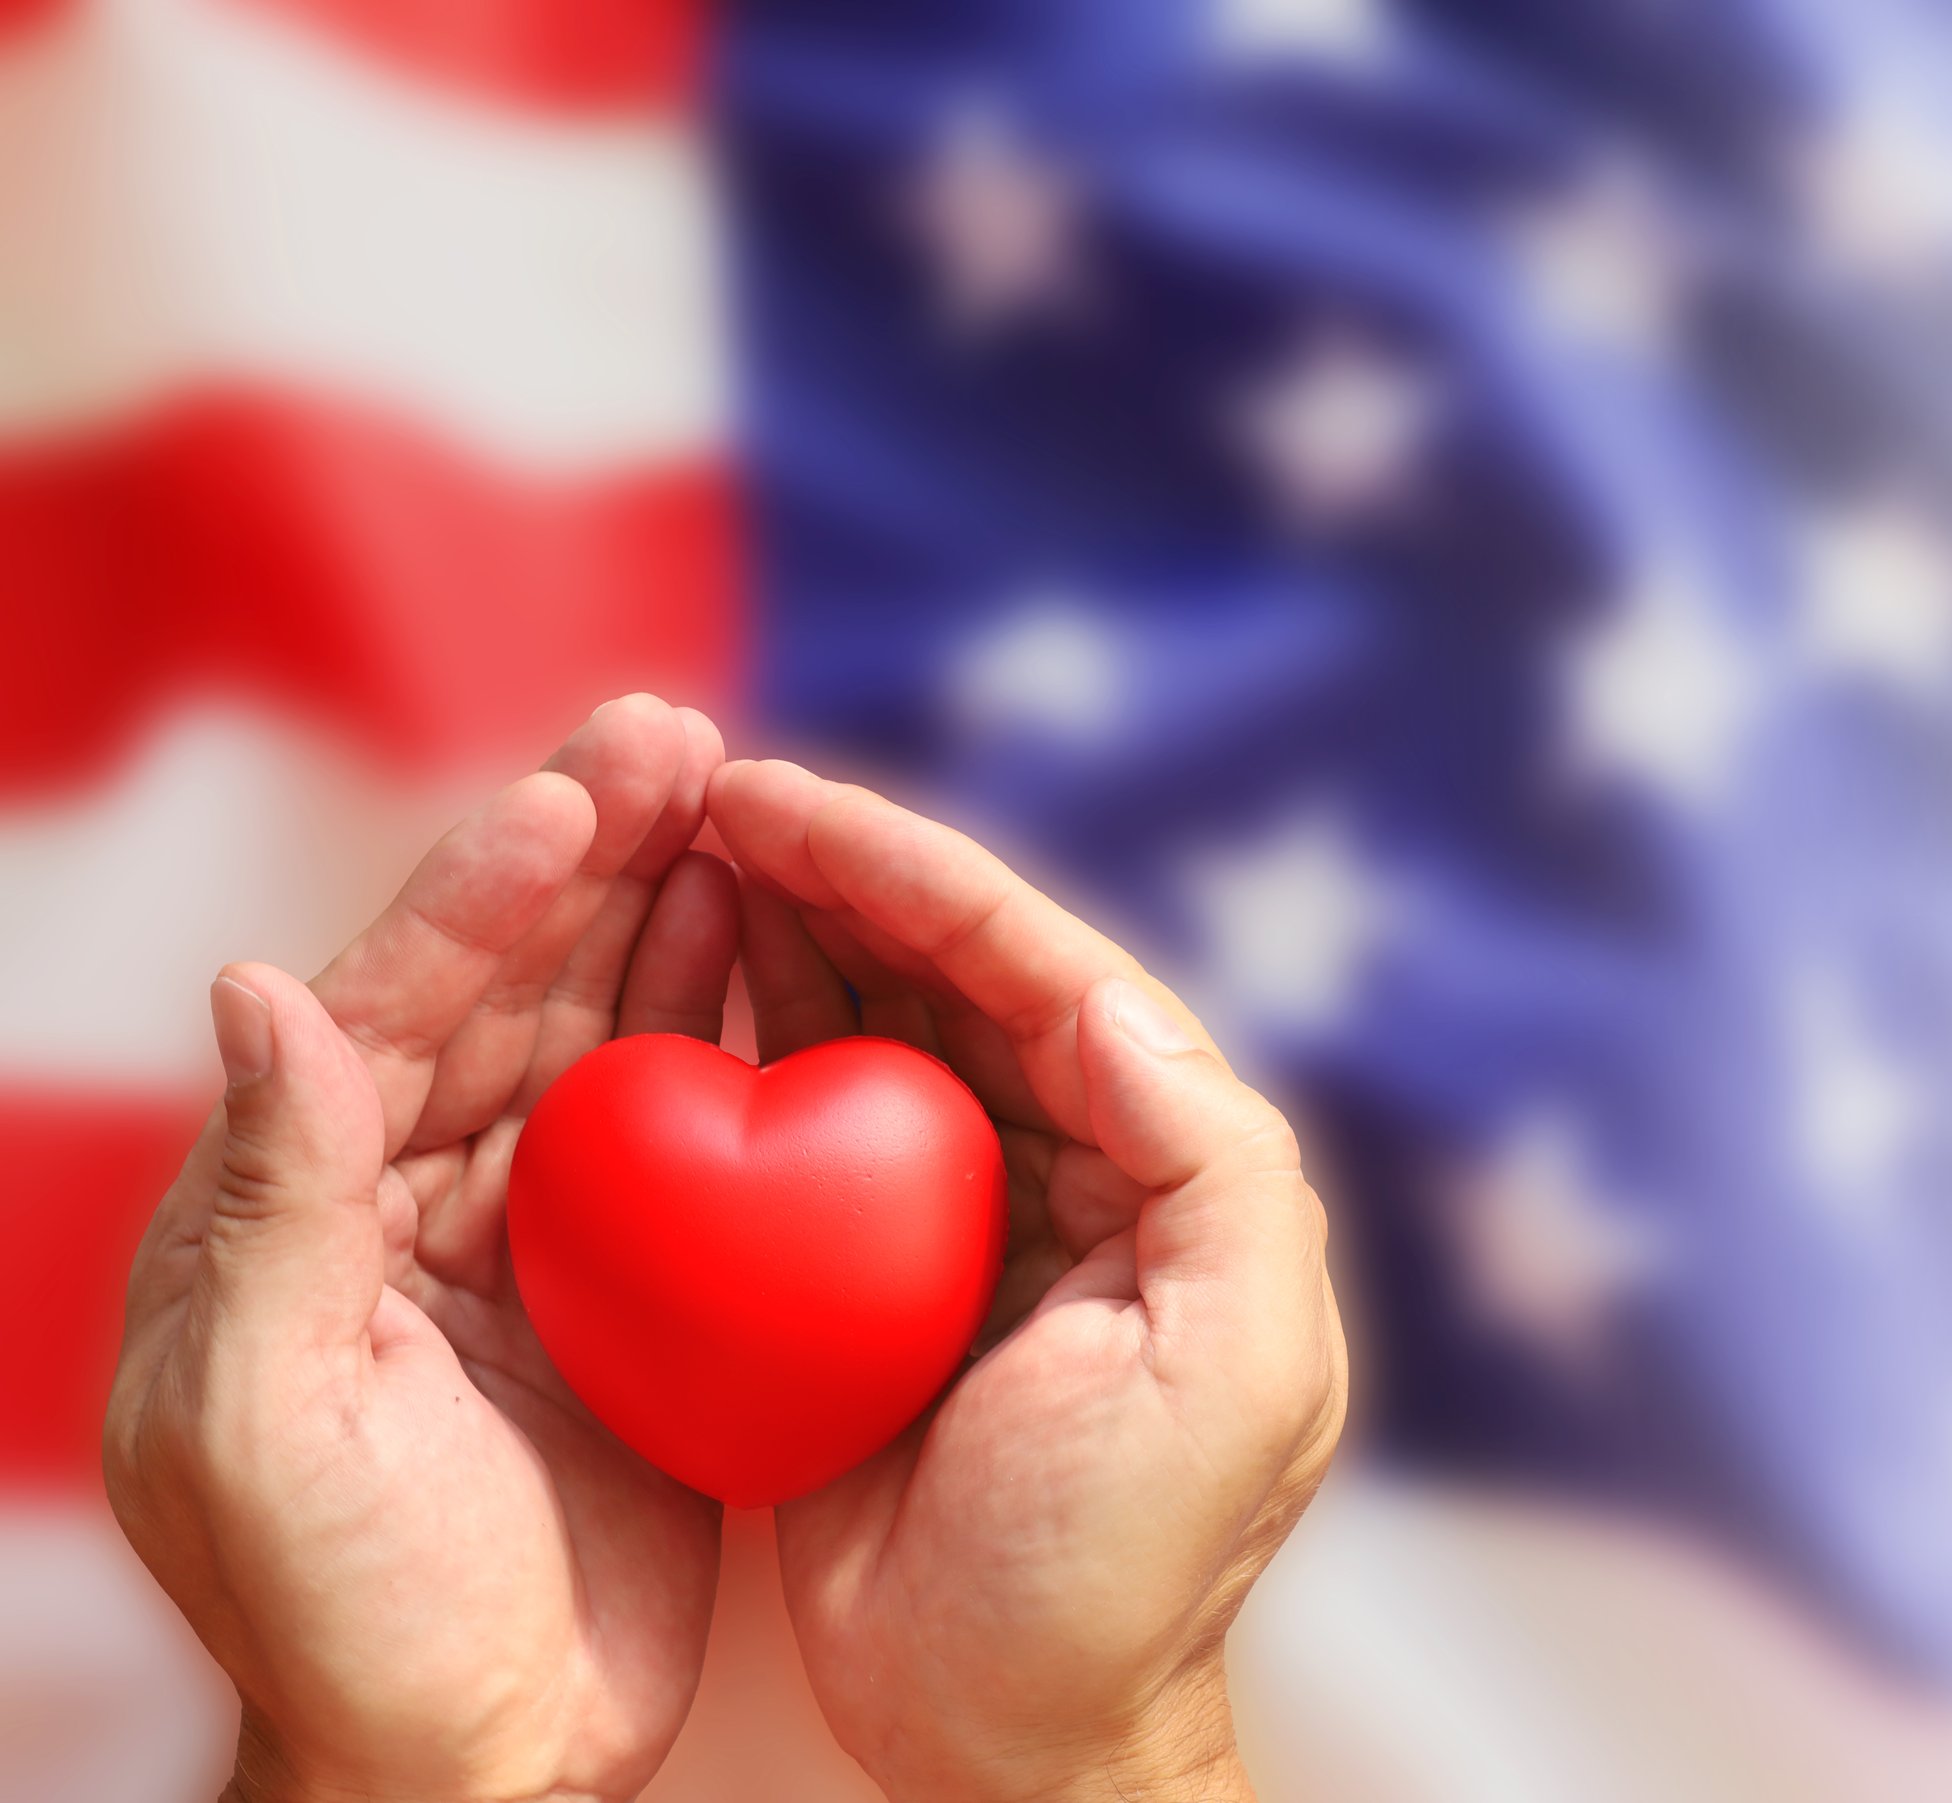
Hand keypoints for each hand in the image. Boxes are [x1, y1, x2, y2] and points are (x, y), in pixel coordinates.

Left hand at [104, 697, 740, 1802]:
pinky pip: (684, 1122)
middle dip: (590, 853)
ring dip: (666, 908)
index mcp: (292, 1210)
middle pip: (507, 984)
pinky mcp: (629, 1280)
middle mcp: (404, 1192)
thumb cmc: (343, 1615)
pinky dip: (727, 1022)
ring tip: (739, 796)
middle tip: (678, 733)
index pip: (388, 1012)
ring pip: (601, 1028)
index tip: (575, 792)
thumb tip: (259, 992)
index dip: (480, 894)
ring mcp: (526, 1230)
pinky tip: (774, 944)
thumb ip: (273, 1207)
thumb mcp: (267, 1424)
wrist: (474, 1760)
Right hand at [708, 760, 1348, 1802]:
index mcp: (1168, 1165)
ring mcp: (957, 1217)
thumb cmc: (1128, 1568)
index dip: (921, 875)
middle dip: (842, 873)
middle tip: (712, 789)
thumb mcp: (1230, 1371)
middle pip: (950, 976)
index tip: (791, 802)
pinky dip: (740, 1046)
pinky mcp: (858, 1280)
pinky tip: (672, 984)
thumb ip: (1214, 1166)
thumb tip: (1109, 993)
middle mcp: (1070, 1165)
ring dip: (787, 930)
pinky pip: (794, 1130)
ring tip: (683, 842)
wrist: (1011, 1734)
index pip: (1045, 973)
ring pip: (870, 1028)